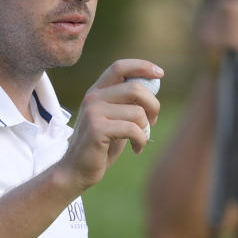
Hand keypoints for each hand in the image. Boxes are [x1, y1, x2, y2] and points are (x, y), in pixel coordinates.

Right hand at [57, 59, 162, 189]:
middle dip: (153, 105)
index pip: (120, 67)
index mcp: (97, 91)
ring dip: (146, 129)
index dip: (142, 66)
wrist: (76, 170)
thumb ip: (129, 103)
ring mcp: (93, 111)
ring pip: (137, 112)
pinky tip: (136, 149)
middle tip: (153, 121)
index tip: (160, 73)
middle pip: (135, 88)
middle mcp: (93, 97)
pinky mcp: (96, 128)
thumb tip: (154, 87)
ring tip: (140, 140)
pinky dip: (141, 140)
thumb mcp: (116, 119)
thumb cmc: (102, 145)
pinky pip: (133, 129)